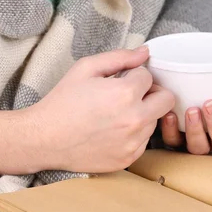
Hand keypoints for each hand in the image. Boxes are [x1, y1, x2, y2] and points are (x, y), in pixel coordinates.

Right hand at [25, 47, 174, 172]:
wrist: (44, 139)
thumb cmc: (63, 101)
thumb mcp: (86, 68)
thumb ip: (120, 57)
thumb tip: (145, 52)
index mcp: (125, 94)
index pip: (148, 76)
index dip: (134, 75)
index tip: (121, 80)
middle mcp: (135, 119)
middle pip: (167, 100)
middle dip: (153, 93)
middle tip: (133, 94)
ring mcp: (134, 142)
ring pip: (155, 121)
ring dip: (143, 114)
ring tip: (116, 114)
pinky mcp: (129, 158)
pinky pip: (144, 141)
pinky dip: (134, 134)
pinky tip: (113, 131)